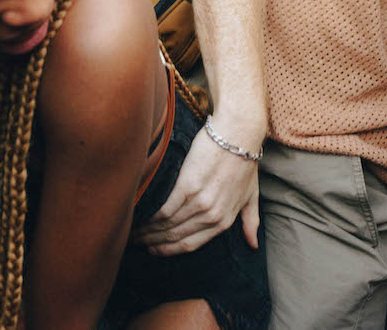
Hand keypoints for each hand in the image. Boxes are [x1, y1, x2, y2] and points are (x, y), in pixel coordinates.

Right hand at [133, 119, 260, 255]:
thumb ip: (250, 220)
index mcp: (225, 221)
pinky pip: (165, 210)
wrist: (238, 135)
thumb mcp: (252, 195)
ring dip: (148, 232)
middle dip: (155, 243)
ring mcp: (200, 202)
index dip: (171, 250)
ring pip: (168, 225)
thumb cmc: (244, 162)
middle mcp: (211, 216)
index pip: (191, 244)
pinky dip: (151, 218)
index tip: (155, 250)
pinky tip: (140, 220)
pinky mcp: (188, 186)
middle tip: (138, 244)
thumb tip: (253, 245)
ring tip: (134, 234)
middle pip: (176, 236)